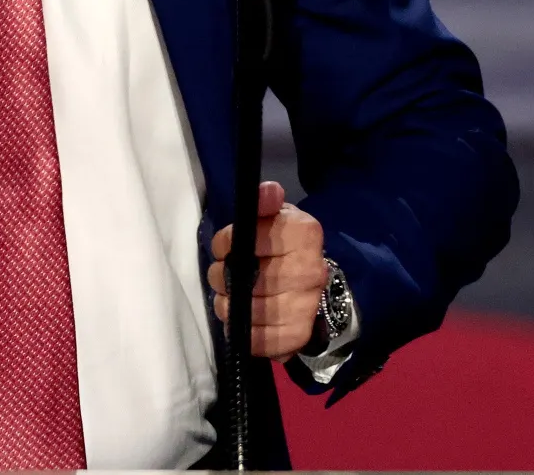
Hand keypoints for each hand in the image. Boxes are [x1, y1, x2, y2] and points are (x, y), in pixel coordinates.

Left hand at [207, 180, 328, 360]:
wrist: (309, 278)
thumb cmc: (282, 243)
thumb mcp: (275, 215)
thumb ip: (265, 201)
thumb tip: (268, 191)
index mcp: (304, 234)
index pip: (249, 238)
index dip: (226, 243)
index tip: (224, 248)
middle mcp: (310, 270)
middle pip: (247, 280)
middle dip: (223, 278)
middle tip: (223, 276)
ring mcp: (306, 305)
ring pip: (249, 312)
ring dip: (229, 307)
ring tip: (230, 298)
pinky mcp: (299, 335)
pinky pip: (261, 342)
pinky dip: (245, 335)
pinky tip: (243, 323)